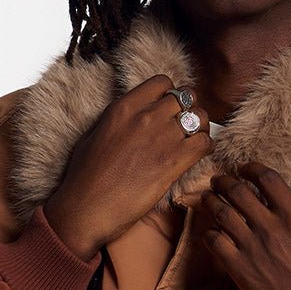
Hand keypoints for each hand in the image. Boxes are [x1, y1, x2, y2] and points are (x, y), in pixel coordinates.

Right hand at [43, 74, 214, 257]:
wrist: (88, 207)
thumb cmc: (85, 177)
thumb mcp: (94, 134)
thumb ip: (118, 120)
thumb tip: (132, 117)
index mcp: (124, 107)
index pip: (162, 82)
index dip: (170, 93)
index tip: (168, 107)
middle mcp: (146, 117)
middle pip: (185, 97)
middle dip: (188, 108)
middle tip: (185, 124)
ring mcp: (163, 138)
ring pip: (200, 117)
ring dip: (200, 126)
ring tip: (193, 139)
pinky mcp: (174, 162)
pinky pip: (205, 142)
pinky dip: (205, 147)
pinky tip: (196, 155)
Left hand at [195, 160, 290, 289]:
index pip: (267, 180)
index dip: (252, 168)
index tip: (245, 168)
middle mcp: (272, 230)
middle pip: (238, 192)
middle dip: (224, 181)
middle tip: (219, 180)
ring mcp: (253, 251)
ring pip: (222, 214)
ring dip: (212, 202)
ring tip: (209, 199)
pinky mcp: (241, 273)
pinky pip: (215, 244)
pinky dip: (210, 233)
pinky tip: (212, 233)